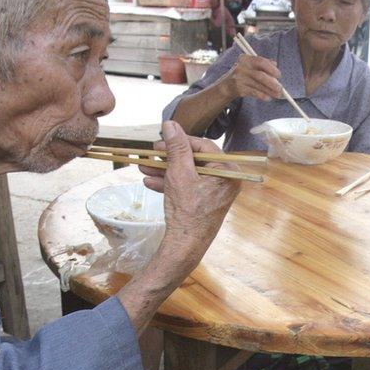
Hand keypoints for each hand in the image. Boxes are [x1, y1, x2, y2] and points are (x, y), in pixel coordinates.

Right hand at [139, 121, 240, 266]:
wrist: (185, 245)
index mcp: (227, 171)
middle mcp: (225, 180)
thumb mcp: (179, 173)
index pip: (204, 146)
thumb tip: (170, 124)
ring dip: (164, 170)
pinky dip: (169, 184)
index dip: (181, 141)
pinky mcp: (204, 202)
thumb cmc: (187, 209)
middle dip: (168, 158)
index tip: (162, 139)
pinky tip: (149, 182)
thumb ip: (176, 147)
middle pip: (194, 160)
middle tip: (150, 153)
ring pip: (187, 174)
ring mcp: (215, 192)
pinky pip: (187, 187)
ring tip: (143, 167)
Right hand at [221, 54, 283, 101]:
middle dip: (272, 82)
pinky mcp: (238, 88)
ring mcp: (239, 78)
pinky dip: (261, 95)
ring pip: (257, 85)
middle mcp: (241, 67)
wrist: (227, 85)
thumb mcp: (252, 66)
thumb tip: (275, 64)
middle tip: (280, 88)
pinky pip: (252, 92)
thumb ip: (264, 64)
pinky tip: (267, 97)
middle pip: (259, 75)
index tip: (278, 75)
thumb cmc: (244, 74)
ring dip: (269, 90)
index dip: (271, 68)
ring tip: (277, 95)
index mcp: (246, 59)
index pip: (260, 61)